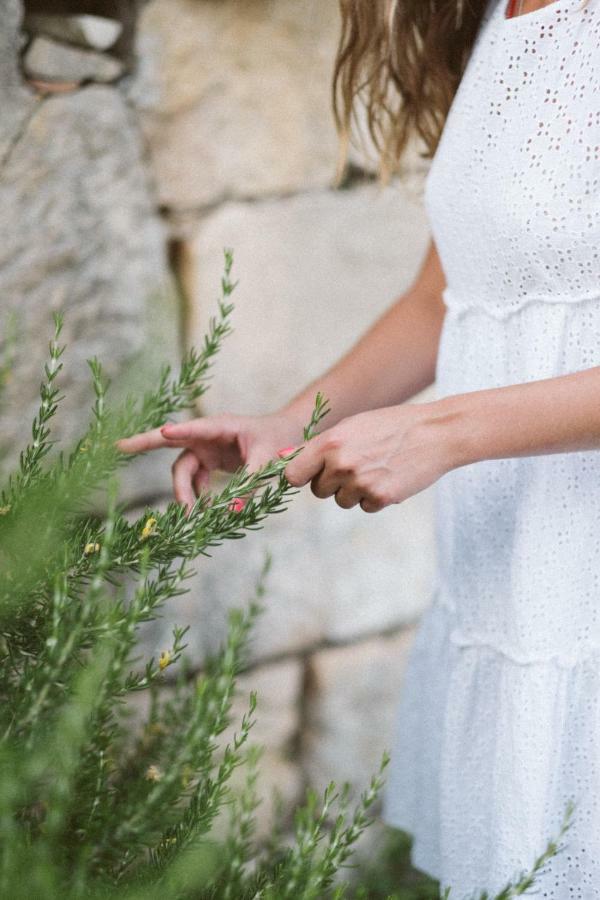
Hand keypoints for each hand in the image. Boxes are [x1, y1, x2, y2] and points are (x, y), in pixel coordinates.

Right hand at [116, 411, 303, 512]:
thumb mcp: (268, 460)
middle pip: (170, 441)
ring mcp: (206, 448)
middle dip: (144, 444)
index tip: (163, 432)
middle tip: (118, 447)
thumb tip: (231, 513)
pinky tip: (207, 510)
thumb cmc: (278, 439)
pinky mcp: (209, 461)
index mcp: (220, 426)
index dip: (178, 432)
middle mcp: (207, 435)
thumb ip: (250, 484)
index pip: (194, 429)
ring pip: (183, 470)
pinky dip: (197, 496)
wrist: (287, 436)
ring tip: (192, 515)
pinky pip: (195, 481)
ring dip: (184, 492)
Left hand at [283, 402, 457, 512]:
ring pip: (342, 501)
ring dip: (354, 491)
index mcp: (330, 443)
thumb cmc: (389, 426)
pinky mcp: (380, 498)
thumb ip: (317, 446)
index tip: (312, 474)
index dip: (302, 476)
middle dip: (332, 483)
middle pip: (319, 491)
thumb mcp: (351, 425)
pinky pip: (364, 507)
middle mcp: (341, 464)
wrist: (434, 433)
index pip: (293, 474)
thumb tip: (282, 459)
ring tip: (376, 468)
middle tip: (356, 465)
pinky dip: (374, 497)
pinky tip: (389, 477)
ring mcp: (361, 483)